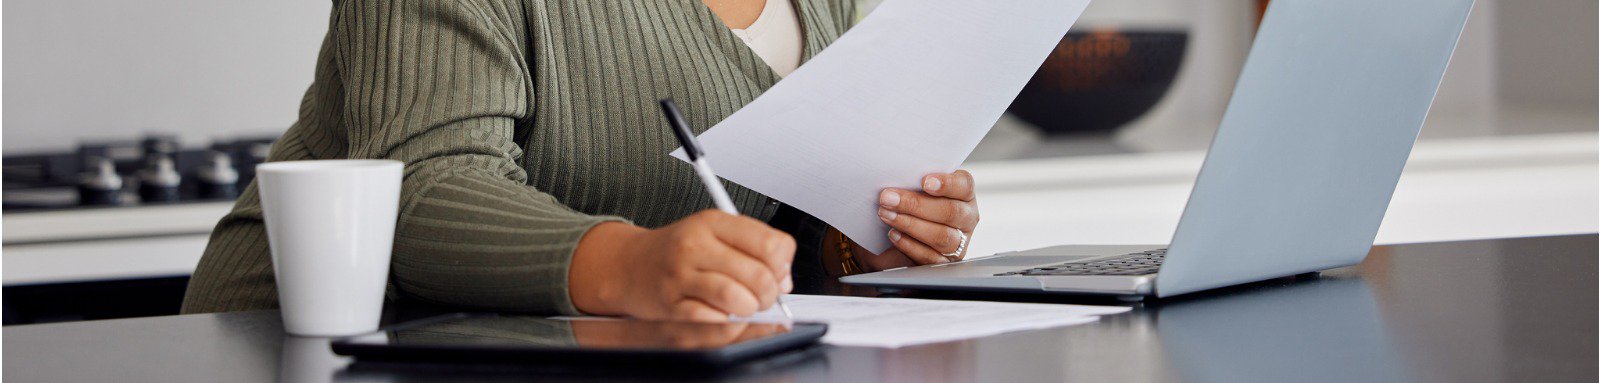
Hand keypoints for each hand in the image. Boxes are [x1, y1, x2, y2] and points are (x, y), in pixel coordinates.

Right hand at [569, 211, 794, 321]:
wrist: (629, 265)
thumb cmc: (677, 251)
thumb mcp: (715, 234)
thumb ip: (753, 248)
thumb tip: (784, 279)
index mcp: (713, 222)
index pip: (771, 244)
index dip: (783, 266)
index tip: (778, 274)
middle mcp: (696, 244)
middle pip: (759, 275)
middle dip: (770, 294)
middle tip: (763, 297)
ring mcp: (681, 274)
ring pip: (737, 298)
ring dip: (749, 309)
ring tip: (744, 307)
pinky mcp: (671, 302)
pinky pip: (712, 318)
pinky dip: (724, 320)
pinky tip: (720, 312)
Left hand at [864, 170, 979, 267]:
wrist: (892, 236)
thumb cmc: (907, 203)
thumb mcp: (911, 188)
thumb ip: (911, 180)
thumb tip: (894, 174)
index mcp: (963, 193)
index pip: (964, 186)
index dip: (947, 183)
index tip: (925, 182)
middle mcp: (966, 217)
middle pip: (950, 212)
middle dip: (916, 204)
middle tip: (888, 197)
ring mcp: (958, 242)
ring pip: (942, 236)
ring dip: (910, 225)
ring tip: (886, 215)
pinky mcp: (943, 262)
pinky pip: (930, 257)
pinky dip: (909, 245)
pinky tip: (893, 235)